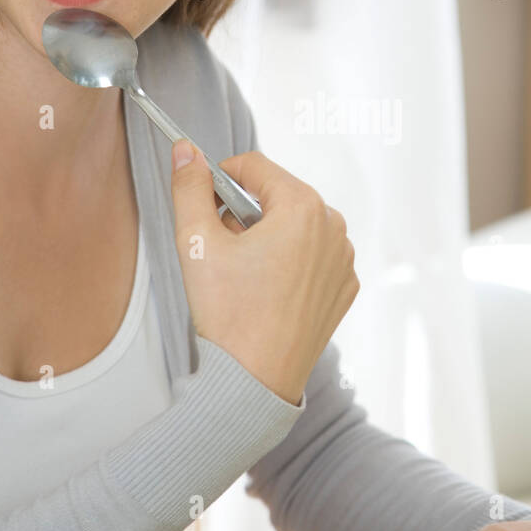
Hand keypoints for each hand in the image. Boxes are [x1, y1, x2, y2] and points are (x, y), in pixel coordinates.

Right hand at [170, 142, 359, 405]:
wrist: (255, 381)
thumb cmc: (227, 314)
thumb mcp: (196, 242)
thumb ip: (189, 187)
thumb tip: (186, 149)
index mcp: (303, 206)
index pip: (253, 167)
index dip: (220, 180)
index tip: (203, 205)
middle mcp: (334, 226)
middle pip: (277, 195)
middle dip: (245, 212)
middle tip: (223, 251)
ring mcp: (344, 258)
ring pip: (296, 225)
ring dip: (268, 236)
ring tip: (245, 274)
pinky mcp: (345, 286)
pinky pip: (313, 255)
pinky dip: (290, 262)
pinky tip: (268, 292)